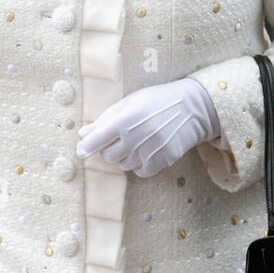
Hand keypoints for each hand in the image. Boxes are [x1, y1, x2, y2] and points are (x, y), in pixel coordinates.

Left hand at [76, 77, 221, 176]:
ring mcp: (152, 150)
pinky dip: (139, 164)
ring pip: (124, 164)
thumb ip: (106, 118)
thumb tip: (82, 133)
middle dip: (109, 148)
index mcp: (127, 118)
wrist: (192, 108)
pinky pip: (140, 171)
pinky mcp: (164, 160)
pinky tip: (147, 150)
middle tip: (120, 138)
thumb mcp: (131, 101)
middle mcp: (138, 136)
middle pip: (109, 155)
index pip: (98, 139)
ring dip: (125, 156)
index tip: (81, 151)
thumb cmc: (157, 100)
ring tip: (137, 141)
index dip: (86, 147)